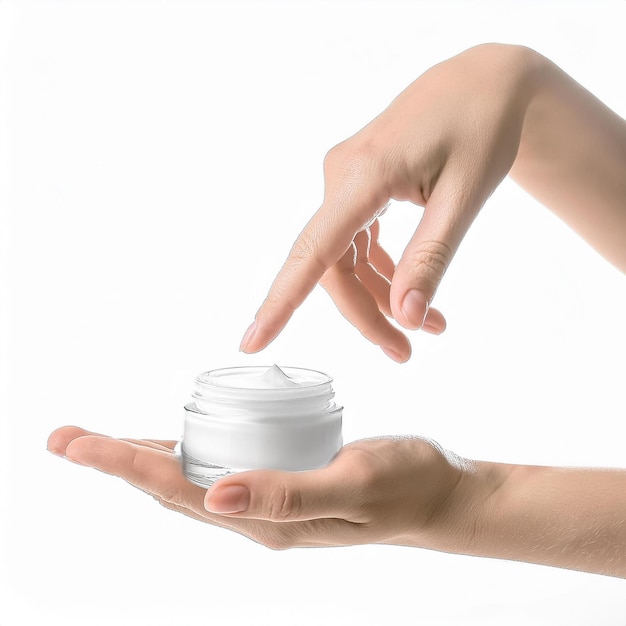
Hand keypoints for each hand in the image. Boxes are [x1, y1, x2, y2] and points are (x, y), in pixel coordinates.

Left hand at [47, 426, 625, 575]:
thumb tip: (212, 497)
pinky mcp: (280, 479)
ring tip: (101, 442)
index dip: (123, 464)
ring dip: (141, 459)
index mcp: (265, 518)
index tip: (76, 442)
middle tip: (65, 436)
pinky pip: (218, 467)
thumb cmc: (403, 484)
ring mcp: (267, 498)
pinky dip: (185, 453)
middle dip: (115, 461)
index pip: (177, 490)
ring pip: (189, 479)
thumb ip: (289, 494)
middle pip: (170, 486)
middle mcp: (255, 513)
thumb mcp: (353, 483)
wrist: (436, 493)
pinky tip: (175, 441)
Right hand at [240, 44, 538, 361]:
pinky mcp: (358, 183)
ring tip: (427, 327)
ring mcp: (346, 178)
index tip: (252, 341)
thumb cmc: (481, 128)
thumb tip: (406, 317)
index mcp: (363, 176)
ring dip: (379, 297)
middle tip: (405, 352)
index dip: (280, 302)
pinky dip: (381, 270)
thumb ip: (430, 259)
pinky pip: (356, 239)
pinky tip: (409, 289)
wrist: (486, 82)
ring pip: (345, 258)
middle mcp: (342, 176)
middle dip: (366, 315)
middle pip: (333, 267)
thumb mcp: (463, 199)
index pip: (312, 251)